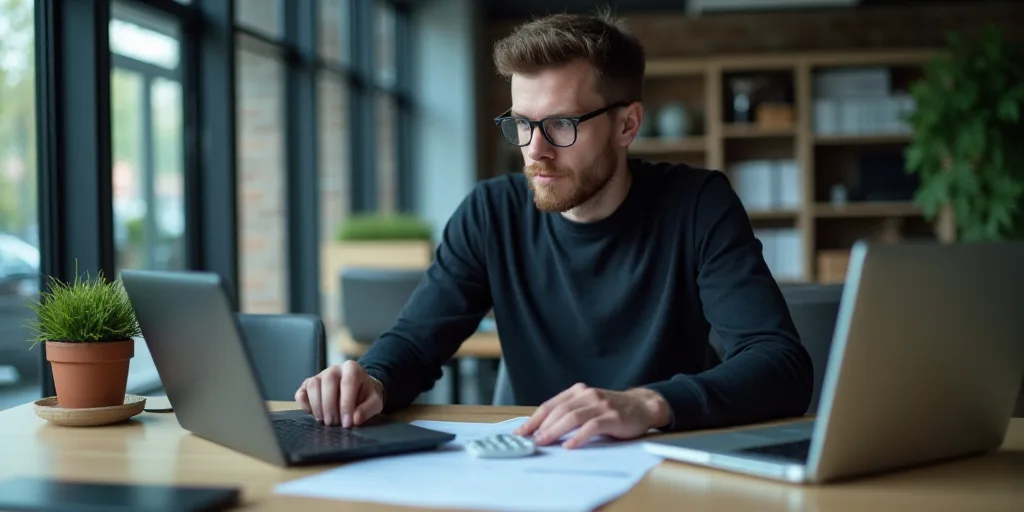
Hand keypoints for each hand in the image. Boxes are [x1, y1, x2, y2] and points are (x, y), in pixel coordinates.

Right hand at [294, 360, 384, 427]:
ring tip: (325, 420)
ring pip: (312, 385)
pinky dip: (304, 404)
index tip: (347, 422)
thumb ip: (368, 409)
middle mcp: (335, 369)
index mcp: (352, 368)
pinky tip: (313, 414)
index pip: (347, 383)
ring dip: (317, 406)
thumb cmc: (366, 396)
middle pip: (328, 381)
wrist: (359, 391)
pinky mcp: (308, 385)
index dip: (346, 404)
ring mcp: (320, 376)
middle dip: (330, 406)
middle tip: (334, 423)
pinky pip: (301, 392)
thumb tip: (355, 419)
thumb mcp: (375, 402)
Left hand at [514, 383, 669, 448]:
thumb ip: (570, 413)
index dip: (534, 419)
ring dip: (555, 430)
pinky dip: (578, 437)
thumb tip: (542, 431)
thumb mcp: (588, 406)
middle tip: (531, 440)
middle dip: (542, 426)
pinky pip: (591, 426)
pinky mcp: (612, 416)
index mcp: (578, 391)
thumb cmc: (611, 410)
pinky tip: (569, 445)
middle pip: (558, 411)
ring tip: (544, 442)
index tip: (520, 433)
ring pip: (572, 417)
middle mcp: (587, 394)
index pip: (550, 405)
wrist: (642, 406)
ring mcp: (600, 404)